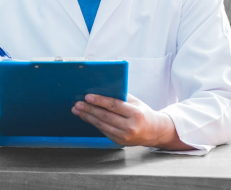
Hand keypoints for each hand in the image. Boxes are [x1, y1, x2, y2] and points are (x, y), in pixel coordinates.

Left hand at [71, 94, 192, 149]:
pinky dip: (94, 123)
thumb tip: (103, 88)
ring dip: (88, 117)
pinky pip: (103, 130)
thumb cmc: (143, 113)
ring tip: (77, 110)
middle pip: (105, 116)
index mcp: (135, 114)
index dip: (100, 101)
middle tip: (78, 104)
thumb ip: (122, 97)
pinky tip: (86, 117)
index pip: (114, 106)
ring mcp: (124, 136)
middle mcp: (130, 126)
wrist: (154, 131)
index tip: (88, 96)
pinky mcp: (119, 141)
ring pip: (102, 125)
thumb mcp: (136, 102)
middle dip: (89, 109)